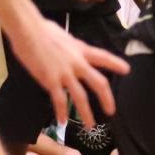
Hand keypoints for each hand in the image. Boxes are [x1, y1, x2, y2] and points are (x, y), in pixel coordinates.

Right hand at [5, 14, 127, 127]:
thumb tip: (70, 47)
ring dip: (86, 113)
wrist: (27, 29)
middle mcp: (78, 63)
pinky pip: (58, 100)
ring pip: (81, 97)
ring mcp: (65, 73)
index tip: (127, 70)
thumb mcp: (64, 35)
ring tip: (90, 126)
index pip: (103, 57)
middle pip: (99, 83)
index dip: (115, 64)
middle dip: (107, 99)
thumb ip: (71, 46)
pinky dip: (61, 112)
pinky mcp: (51, 80)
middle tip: (111, 111)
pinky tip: (62, 122)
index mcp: (82, 50)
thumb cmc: (41, 28)